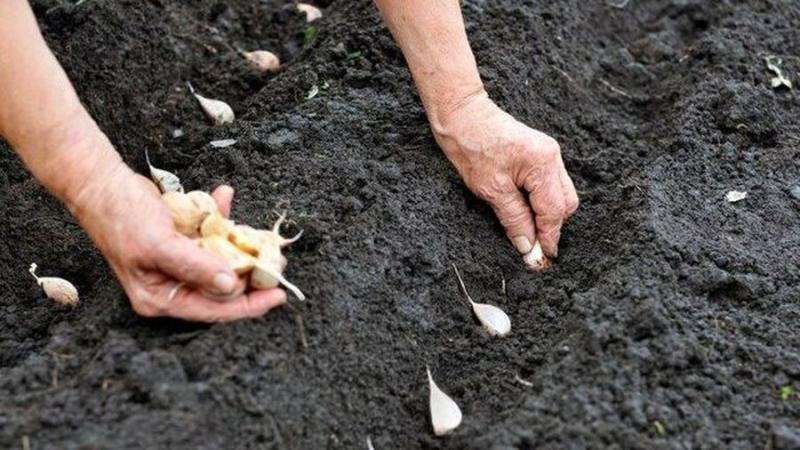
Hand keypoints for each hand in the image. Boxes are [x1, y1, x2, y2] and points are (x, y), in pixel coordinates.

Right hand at [68, 135, 285, 321]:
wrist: (101, 181)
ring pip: (222, 262)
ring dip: (242, 246)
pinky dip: (222, 218)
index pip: (214, 310)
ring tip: (266, 237)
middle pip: (222, 288)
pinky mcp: (183, 241)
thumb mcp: (160, 245)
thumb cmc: (122, 217)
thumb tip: (231, 286)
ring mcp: (179, 263)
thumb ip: (196, 267)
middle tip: (278, 262)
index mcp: (162, 297)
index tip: (279, 295)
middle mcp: (172, 284)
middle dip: (252, 275)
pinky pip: (211, 236)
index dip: (249, 305)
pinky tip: (224, 196)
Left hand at [432, 91, 578, 263]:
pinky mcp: (538, 154)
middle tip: (533, 247)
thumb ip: (514, 219)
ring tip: (526, 230)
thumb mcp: (491, 189)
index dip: (549, 237)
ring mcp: (547, 153)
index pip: (554, 211)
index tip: (542, 258)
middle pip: (565, 203)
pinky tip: (524, 211)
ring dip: (546, 214)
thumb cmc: (471, 146)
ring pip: (559, 194)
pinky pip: (549, 184)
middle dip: (552, 226)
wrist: (461, 114)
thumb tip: (527, 246)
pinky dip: (540, 201)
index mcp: (543, 164)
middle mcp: (552, 157)